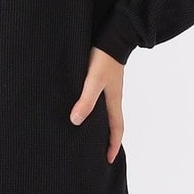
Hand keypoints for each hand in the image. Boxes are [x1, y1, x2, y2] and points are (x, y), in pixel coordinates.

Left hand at [69, 47, 124, 162]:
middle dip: (107, 139)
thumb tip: (76, 121)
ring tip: (90, 135)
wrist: (113, 34)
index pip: (116, 129)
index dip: (113, 145)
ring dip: (100, 125)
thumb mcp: (94, 80)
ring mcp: (108, 88)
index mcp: (113, 100)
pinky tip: (83, 108)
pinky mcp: (103, 79)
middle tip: (100, 153)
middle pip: (112, 123)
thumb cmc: (104, 57)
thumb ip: (86, 100)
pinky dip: (94, 110)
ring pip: (106, 112)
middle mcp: (113, 96)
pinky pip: (100, 100)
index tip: (109, 160)